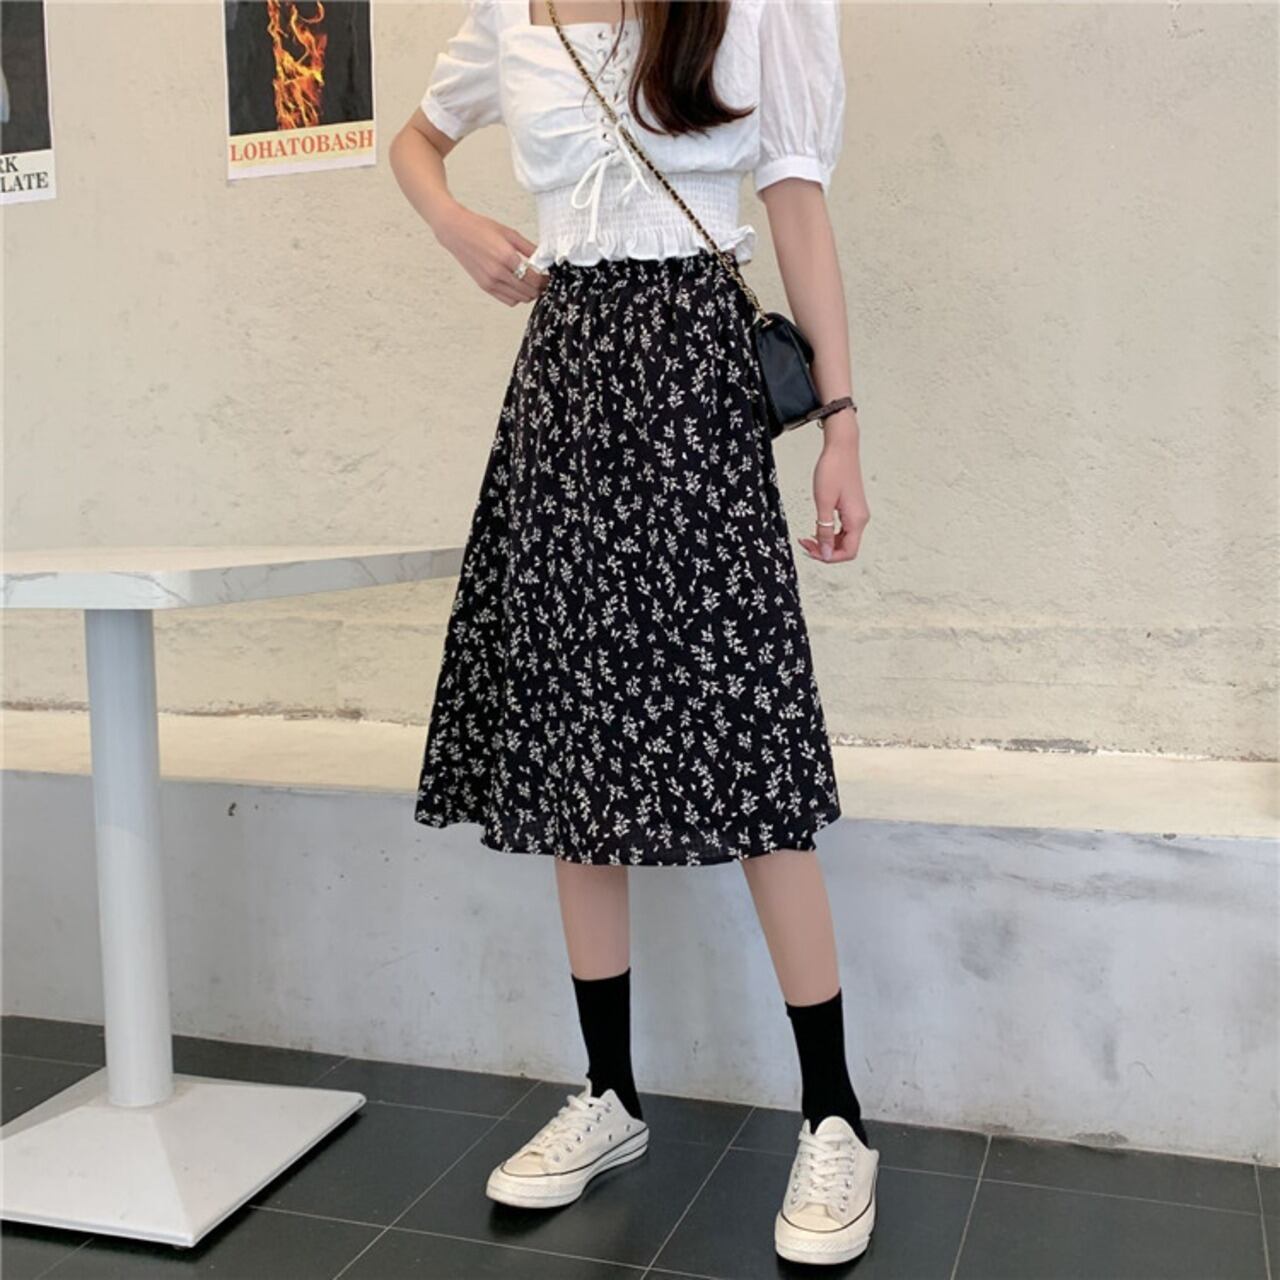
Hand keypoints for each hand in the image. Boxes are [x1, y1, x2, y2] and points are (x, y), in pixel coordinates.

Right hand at [433, 202, 547, 305]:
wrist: (456, 231)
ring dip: (529, 294)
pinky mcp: (485, 286)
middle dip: (539, 288)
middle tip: (543, 281)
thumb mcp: (509, 233)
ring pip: (520, 299)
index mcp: (506, 256)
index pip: (534, 278)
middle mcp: (498, 272)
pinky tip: (518, 286)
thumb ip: (528, 247)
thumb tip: (543, 257)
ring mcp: (490, 282)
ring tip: (531, 284)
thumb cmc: (479, 228)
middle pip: (529, 291)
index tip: (548, 277)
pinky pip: (508, 300)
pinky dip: (517, 297)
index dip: (545, 280)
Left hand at [797, 412, 869, 563]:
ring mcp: (857, 513)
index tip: (812, 550)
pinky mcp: (852, 508)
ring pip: (843, 540)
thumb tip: (825, 551)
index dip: (829, 557)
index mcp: (857, 520)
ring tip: (808, 537)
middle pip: (846, 548)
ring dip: (826, 542)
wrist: (841, 447)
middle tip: (805, 543)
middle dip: (825, 550)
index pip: (848, 552)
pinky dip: (829, 532)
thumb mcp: (823, 503)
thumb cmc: (832, 469)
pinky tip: (817, 528)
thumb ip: (824, 530)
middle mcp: (860, 518)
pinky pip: (842, 529)